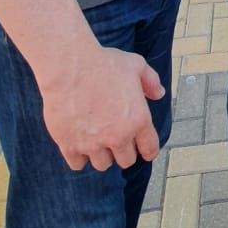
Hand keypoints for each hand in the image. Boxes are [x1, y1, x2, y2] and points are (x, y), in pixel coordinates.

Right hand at [38, 45, 164, 171]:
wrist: (68, 66)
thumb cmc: (102, 63)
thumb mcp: (135, 64)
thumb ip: (150, 80)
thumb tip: (159, 94)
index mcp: (138, 119)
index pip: (149, 148)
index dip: (147, 150)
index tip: (143, 151)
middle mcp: (118, 136)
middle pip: (126, 160)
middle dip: (123, 151)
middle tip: (115, 140)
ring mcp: (93, 143)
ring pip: (102, 164)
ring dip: (101, 154)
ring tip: (96, 141)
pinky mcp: (69, 145)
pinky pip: (78, 164)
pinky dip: (78, 157)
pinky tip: (78, 143)